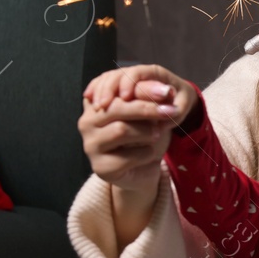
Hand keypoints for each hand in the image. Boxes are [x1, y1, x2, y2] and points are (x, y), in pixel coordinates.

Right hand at [78, 66, 198, 193]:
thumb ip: (153, 99)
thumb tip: (168, 90)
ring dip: (147, 132)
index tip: (167, 92)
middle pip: (116, 108)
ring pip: (121, 130)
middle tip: (171, 111)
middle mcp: (86, 121)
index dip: (142, 89)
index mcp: (96, 102)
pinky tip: (149, 154)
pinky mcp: (100, 167)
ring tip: (157, 135)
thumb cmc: (145, 135)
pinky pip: (128, 156)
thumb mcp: (150, 112)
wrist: (144, 168)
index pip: (114, 89)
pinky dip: (147, 153)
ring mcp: (90, 145)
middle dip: (146, 109)